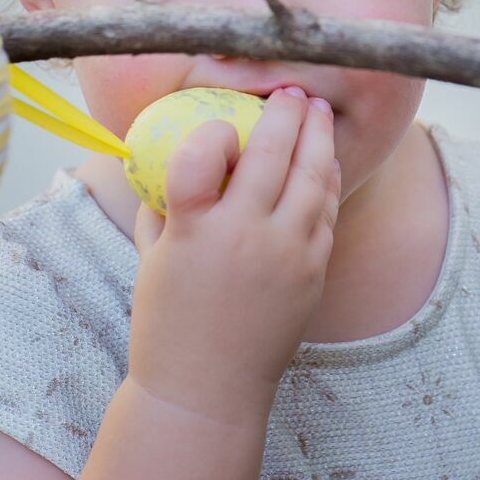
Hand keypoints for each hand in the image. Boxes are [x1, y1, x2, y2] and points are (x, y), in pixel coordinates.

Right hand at [125, 85, 340, 425]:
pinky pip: (325, 211)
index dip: (214, 129)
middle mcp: (243, 237)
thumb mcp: (152, 257)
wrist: (207, 390)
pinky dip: (326, 178)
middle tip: (289, 89)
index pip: (202, 154)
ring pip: (311, 175)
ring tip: (314, 110)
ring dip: (315, 135)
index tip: (221, 124)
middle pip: (272, 152)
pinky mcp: (313, 271)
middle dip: (284, 111)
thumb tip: (179, 151)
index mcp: (192, 230)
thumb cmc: (168, 321)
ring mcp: (286, 254)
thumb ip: (166, 203)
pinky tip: (325, 160)